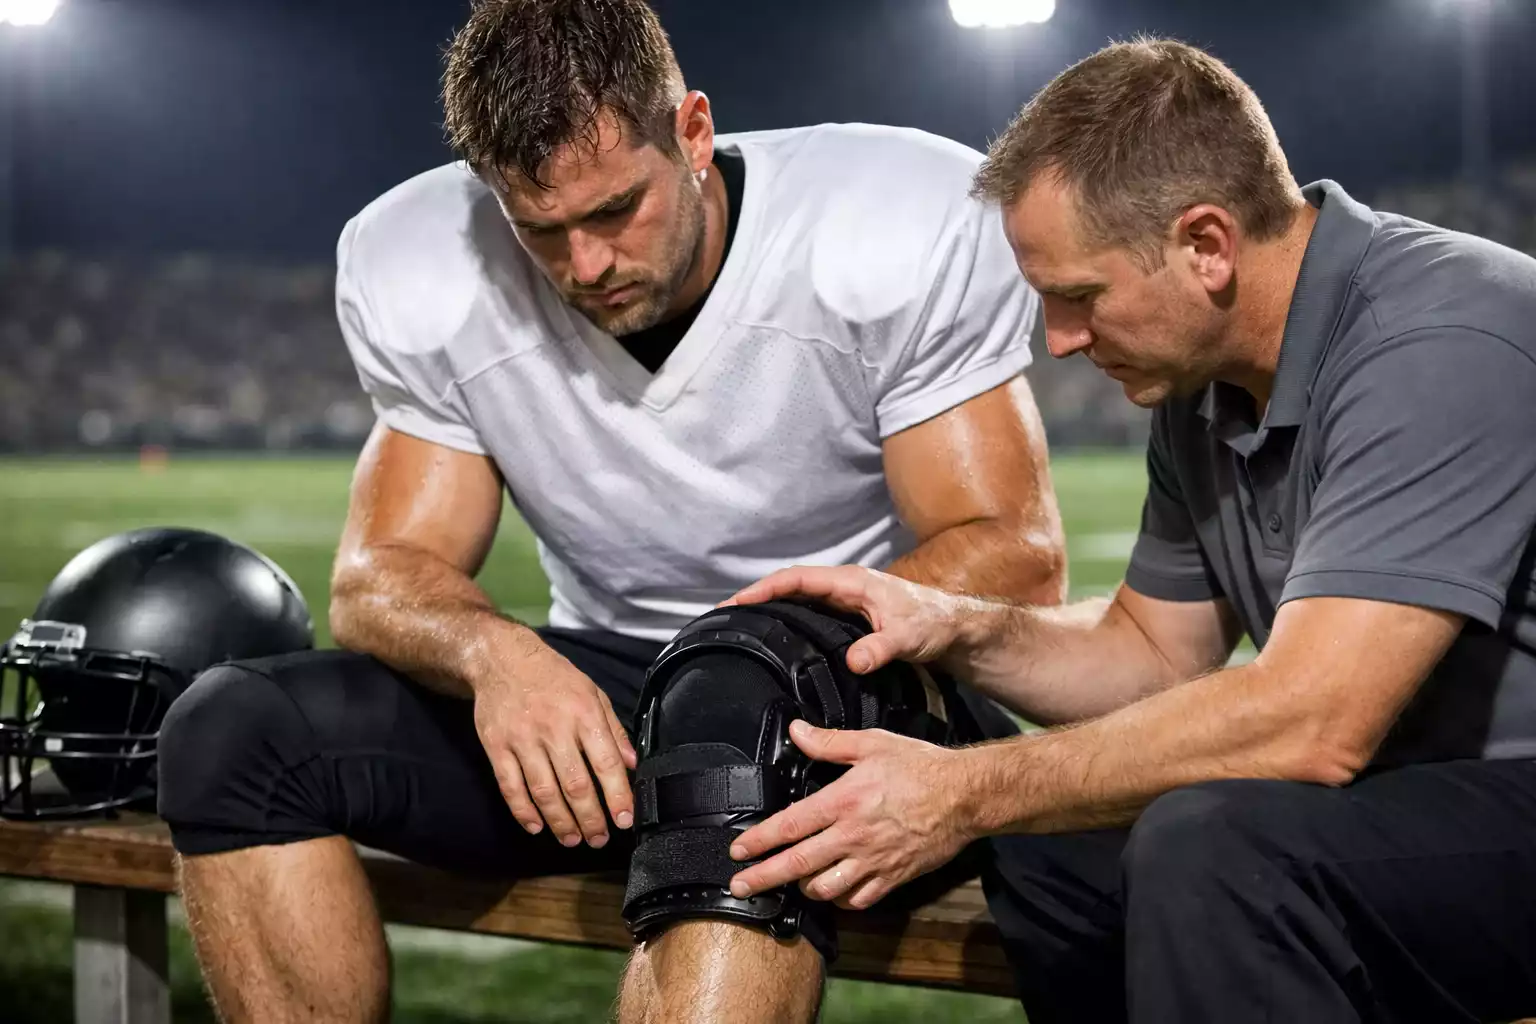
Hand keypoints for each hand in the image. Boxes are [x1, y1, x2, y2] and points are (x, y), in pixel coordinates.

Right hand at [472, 636, 637, 848]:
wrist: (503, 659)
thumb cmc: (555, 678)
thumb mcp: (593, 693)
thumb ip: (614, 730)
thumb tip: (632, 764)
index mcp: (584, 714)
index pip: (606, 763)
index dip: (617, 796)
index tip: (625, 820)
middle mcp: (554, 728)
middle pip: (575, 785)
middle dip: (590, 819)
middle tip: (599, 840)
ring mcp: (522, 739)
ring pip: (544, 791)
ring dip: (561, 822)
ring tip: (573, 839)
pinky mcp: (496, 746)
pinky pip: (510, 786)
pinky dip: (524, 811)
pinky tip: (537, 827)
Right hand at [723, 565, 972, 673]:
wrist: (958, 629)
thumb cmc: (935, 625)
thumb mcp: (908, 638)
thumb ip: (881, 648)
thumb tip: (853, 661)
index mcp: (852, 582)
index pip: (798, 579)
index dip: (765, 589)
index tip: (736, 602)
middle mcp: (845, 587)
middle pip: (790, 587)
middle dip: (757, 598)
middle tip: (724, 616)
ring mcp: (847, 601)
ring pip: (799, 601)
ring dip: (771, 609)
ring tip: (740, 627)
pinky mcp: (851, 617)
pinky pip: (811, 614)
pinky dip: (789, 621)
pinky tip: (778, 639)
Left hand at [726, 720, 977, 909]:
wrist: (965, 795)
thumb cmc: (920, 766)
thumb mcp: (872, 743)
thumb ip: (829, 742)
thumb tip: (796, 731)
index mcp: (844, 801)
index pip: (790, 825)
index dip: (759, 840)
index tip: (738, 850)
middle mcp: (853, 836)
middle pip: (798, 864)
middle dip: (763, 877)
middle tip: (740, 886)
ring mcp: (873, 860)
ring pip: (826, 888)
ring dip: (804, 888)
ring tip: (792, 883)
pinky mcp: (893, 877)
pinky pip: (858, 900)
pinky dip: (841, 900)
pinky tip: (834, 890)